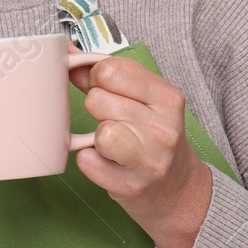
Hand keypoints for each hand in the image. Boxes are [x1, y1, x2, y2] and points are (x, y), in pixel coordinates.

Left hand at [70, 52, 212, 247]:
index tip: (104, 89)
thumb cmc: (154, 140)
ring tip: (110, 144)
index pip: (111, 69)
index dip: (96, 78)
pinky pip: (87, 162)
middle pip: (97, 100)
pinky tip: (107, 163)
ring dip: (95, 137)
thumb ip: (107, 78)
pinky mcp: (130, 185)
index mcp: (167, 98)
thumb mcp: (143, 102)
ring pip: (98, 132)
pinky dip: (90, 162)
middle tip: (112, 122)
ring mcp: (148, 159)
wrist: (177, 190)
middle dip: (96, 109)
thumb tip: (69, 57)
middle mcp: (163, 127)